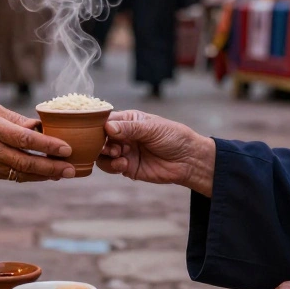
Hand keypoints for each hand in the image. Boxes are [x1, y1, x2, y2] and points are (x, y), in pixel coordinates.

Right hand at [0, 103, 74, 180]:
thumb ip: (16, 120)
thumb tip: (40, 127)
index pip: (25, 139)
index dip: (48, 145)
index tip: (66, 148)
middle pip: (27, 162)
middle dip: (52, 167)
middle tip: (72, 169)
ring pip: (22, 174)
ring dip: (45, 175)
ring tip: (65, 173)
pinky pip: (14, 176)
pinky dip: (32, 175)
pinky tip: (47, 173)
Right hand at [98, 110, 215, 195]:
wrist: (189, 160)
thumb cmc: (174, 137)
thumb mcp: (153, 128)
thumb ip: (130, 128)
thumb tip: (108, 127)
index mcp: (129, 120)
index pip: (107, 120)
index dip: (100, 126)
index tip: (101, 130)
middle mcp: (124, 136)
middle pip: (101, 138)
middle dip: (101, 142)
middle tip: (111, 146)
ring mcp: (125, 152)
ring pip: (103, 154)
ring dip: (105, 155)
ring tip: (118, 154)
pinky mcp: (128, 168)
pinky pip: (112, 167)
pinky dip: (112, 166)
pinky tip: (123, 164)